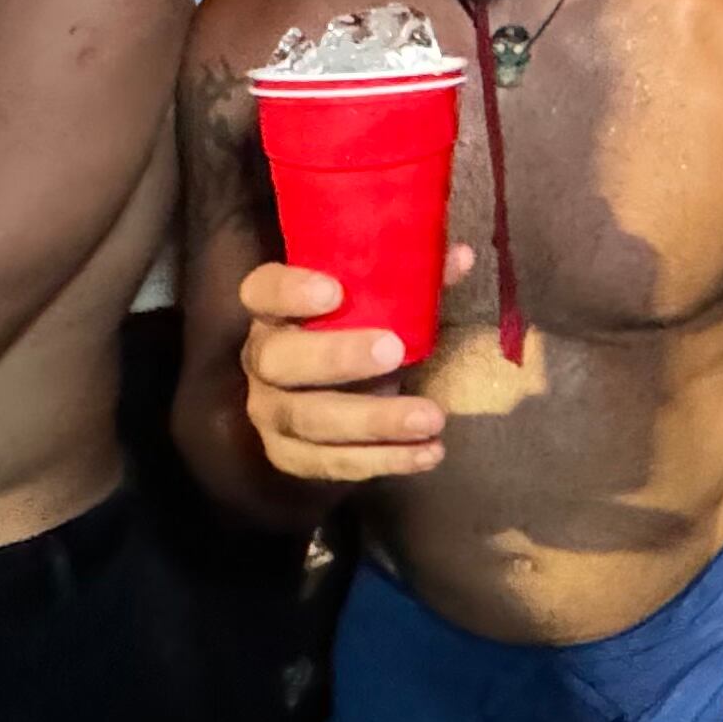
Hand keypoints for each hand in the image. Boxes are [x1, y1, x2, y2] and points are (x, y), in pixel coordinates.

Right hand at [237, 249, 474, 480]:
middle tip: (394, 351)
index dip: (289, 291)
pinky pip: (331, 463)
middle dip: (336, 357)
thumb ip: (412, 279)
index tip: (333, 290)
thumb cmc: (355, 332)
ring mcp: (270, 412)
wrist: (329, 395)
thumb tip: (460, 257)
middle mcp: (262, 360)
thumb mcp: (377, 302)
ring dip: (374, 421)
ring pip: (309, 420)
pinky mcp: (289, 456)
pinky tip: (427, 452)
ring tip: (430, 417)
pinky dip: (383, 460)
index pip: (262, 291)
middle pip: (280, 361)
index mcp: (275, 311)